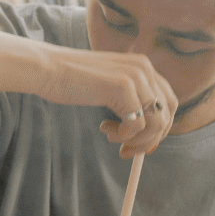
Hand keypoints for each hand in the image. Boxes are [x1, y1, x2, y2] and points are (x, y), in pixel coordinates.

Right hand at [40, 46, 176, 156]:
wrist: (46, 69)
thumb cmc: (70, 79)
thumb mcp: (107, 85)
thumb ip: (128, 97)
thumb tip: (144, 128)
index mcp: (142, 65)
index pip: (168, 101)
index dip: (161, 126)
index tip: (144, 143)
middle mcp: (144, 68)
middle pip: (167, 113)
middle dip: (152, 138)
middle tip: (129, 150)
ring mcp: (135, 77)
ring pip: (155, 123)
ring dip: (136, 140)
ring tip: (113, 139)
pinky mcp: (123, 88)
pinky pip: (136, 125)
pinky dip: (123, 135)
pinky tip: (105, 129)